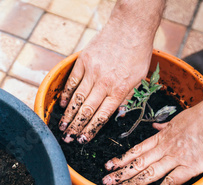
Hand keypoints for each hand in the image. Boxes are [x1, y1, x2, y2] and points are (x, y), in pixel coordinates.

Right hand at [58, 0, 164, 143]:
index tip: (82, 140)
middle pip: (87, 110)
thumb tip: (118, 115)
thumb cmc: (138, 53)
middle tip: (67, 139)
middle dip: (76, 127)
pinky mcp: (84, 61)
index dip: (91, 129)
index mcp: (120, 89)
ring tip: (61, 127)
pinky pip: (72, 81)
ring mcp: (92, 71)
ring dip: (68, 115)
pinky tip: (62, 105)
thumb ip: (127, 97)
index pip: (102, 116)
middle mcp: (105, 82)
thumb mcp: (140, 78)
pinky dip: (66, 94)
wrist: (130, 27)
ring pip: (77, 98)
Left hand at [101, 81, 202, 184]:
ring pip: (149, 172)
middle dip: (120, 173)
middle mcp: (166, 147)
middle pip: (138, 162)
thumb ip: (167, 126)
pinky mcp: (190, 166)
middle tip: (106, 181)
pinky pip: (171, 180)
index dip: (121, 159)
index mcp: (163, 136)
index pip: (137, 149)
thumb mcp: (181, 117)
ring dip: (132, 182)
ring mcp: (177, 157)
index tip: (109, 165)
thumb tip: (156, 128)